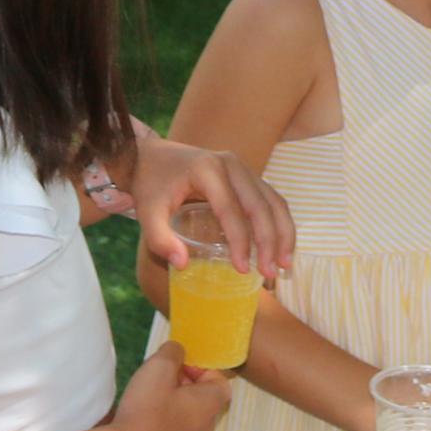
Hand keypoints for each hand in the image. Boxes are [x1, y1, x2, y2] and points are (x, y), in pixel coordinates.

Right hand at [112, 342, 236, 430]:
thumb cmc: (147, 411)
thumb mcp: (159, 368)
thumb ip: (173, 352)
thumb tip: (177, 351)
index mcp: (210, 404)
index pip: (219, 380)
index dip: (200, 368)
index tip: (177, 366)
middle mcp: (206, 428)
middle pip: (201, 398)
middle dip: (182, 384)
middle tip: (158, 378)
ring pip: (186, 416)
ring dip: (170, 404)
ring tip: (146, 398)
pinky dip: (160, 423)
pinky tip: (139, 420)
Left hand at [124, 134, 294, 281]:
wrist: (152, 157)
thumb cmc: (151, 185)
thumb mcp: (147, 212)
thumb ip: (160, 239)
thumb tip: (183, 264)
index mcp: (207, 169)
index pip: (230, 209)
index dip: (239, 240)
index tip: (241, 269)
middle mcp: (231, 164)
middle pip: (259, 205)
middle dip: (269, 241)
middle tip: (269, 273)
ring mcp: (243, 168)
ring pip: (273, 201)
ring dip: (283, 233)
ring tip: (283, 265)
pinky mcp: (248, 176)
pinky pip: (271, 199)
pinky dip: (280, 224)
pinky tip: (281, 248)